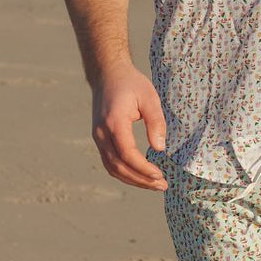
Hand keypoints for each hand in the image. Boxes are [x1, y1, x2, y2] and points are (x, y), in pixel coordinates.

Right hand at [91, 64, 167, 190]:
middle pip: (118, 166)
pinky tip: (140, 176)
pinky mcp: (100, 139)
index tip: (160, 176)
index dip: (143, 168)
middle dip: (141, 179)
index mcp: (114, 123)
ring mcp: (98, 137)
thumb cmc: (131, 84)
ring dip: (132, 179)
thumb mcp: (149, 98)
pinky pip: (109, 162)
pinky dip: (124, 173)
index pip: (127, 154)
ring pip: (112, 168)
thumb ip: (155, 123)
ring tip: (154, 184)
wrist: (108, 75)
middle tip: (162, 185)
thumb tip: (160, 148)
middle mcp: (101, 133)